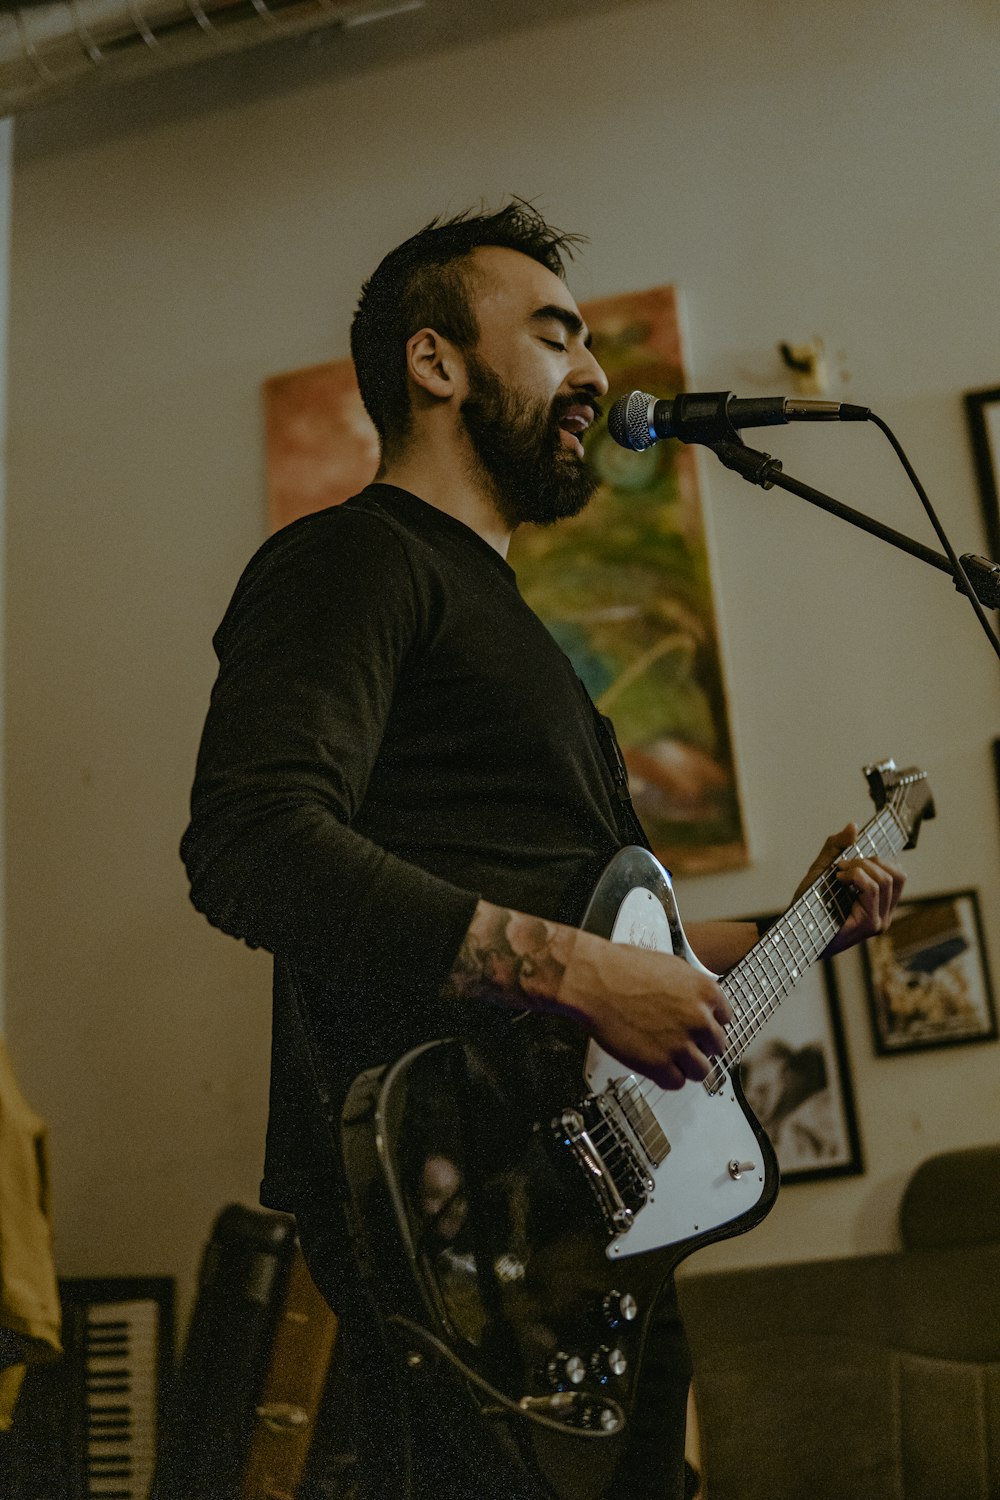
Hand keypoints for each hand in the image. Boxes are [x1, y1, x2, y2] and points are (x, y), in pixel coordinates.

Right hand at [558, 933, 732, 1090]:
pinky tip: (656, 1066)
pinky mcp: (659, 1065)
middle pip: (717, 1046)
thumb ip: (691, 988)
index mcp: (705, 992)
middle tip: (681, 1042)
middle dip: (700, 1045)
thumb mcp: (670, 966)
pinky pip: (677, 1083)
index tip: (699, 1027)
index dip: (709, 1023)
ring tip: (671, 1058)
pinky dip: (667, 1077)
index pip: (726, 1018)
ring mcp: (681, 1044)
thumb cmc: (623, 968)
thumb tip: (698, 1002)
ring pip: (702, 1071)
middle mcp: (699, 1019)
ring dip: (688, 1066)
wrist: (594, 981)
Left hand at [793, 822, 904, 955]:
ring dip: (859, 867)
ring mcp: (880, 921)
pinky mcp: (871, 925)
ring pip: (885, 880)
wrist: (793, 931)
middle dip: (868, 861)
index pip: (899, 874)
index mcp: (880, 903)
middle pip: (897, 874)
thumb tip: (853, 826)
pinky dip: (856, 876)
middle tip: (841, 866)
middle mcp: (885, 913)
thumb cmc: (807, 906)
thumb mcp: (822, 869)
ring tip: (838, 873)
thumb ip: (836, 848)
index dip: (879, 859)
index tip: (851, 859)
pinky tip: (838, 880)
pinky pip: (873, 890)